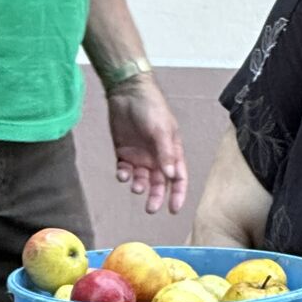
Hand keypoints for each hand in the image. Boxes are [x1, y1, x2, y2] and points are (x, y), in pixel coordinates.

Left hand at [106, 75, 187, 214]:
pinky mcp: (124, 152)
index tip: (174, 209)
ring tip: (136, 185)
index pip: (178, 177)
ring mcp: (140, 155)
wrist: (127, 92)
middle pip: (159, 183)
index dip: (178, 194)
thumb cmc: (151, 107)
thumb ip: (165, 153)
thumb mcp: (161, 130)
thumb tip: (171, 176)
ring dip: (139, 186)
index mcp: (171, 151)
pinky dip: (123, 175)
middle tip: (150, 208)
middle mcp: (157, 156)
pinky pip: (124, 170)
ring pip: (141, 179)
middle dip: (156, 197)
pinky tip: (122, 173)